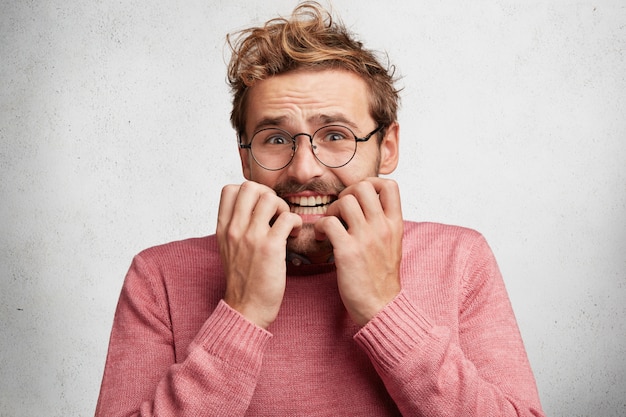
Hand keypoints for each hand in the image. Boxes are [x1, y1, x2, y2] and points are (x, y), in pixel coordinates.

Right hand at [217, 181, 301, 328]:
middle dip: (268, 194)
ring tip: (285, 224)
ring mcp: (252, 237)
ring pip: (270, 198)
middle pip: (250, 187)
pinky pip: (288, 218)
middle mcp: (235, 229)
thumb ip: (236, 227)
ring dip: (283, 208)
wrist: (245, 308)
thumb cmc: (242, 280)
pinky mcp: (270, 248)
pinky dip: (296, 223)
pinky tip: (294, 234)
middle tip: (275, 213)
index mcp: (223, 228)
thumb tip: (252, 209)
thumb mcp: (228, 248)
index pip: (230, 189)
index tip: (260, 208)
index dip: (250, 192)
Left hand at [314, 178, 402, 325]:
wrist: (381, 307)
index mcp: (395, 224)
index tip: (359, 196)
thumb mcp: (393, 245)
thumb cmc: (382, 279)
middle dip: (346, 194)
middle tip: (340, 211)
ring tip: (330, 224)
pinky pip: (329, 222)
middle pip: (363, 187)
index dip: (370, 183)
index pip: (389, 185)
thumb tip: (370, 206)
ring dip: (332, 209)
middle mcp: (382, 227)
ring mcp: (365, 238)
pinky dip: (320, 226)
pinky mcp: (348, 252)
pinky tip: (321, 238)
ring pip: (345, 200)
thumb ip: (384, 224)